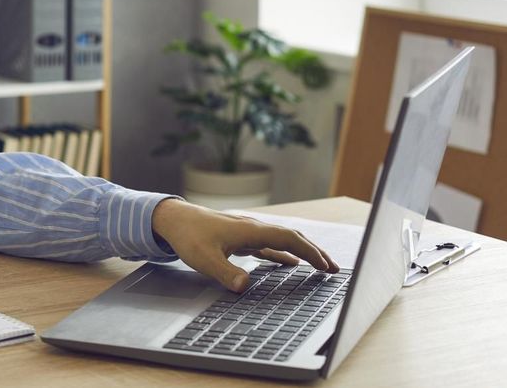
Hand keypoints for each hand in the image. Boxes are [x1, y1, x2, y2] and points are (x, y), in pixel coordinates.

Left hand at [151, 198, 338, 292]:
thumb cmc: (188, 236)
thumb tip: (244, 287)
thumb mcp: (204, 259)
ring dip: (302, 252)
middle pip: (292, 237)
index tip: (326, 266)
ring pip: (282, 240)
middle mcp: (253, 228)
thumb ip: (225, 272)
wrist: (172, 219)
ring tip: (320, 266)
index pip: (289, 239)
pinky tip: (290, 264)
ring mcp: (247, 232)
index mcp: (251, 231)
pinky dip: (284, 254)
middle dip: (315, 252)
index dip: (310, 252)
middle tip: (333, 269)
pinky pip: (269, 245)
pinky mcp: (240, 237)